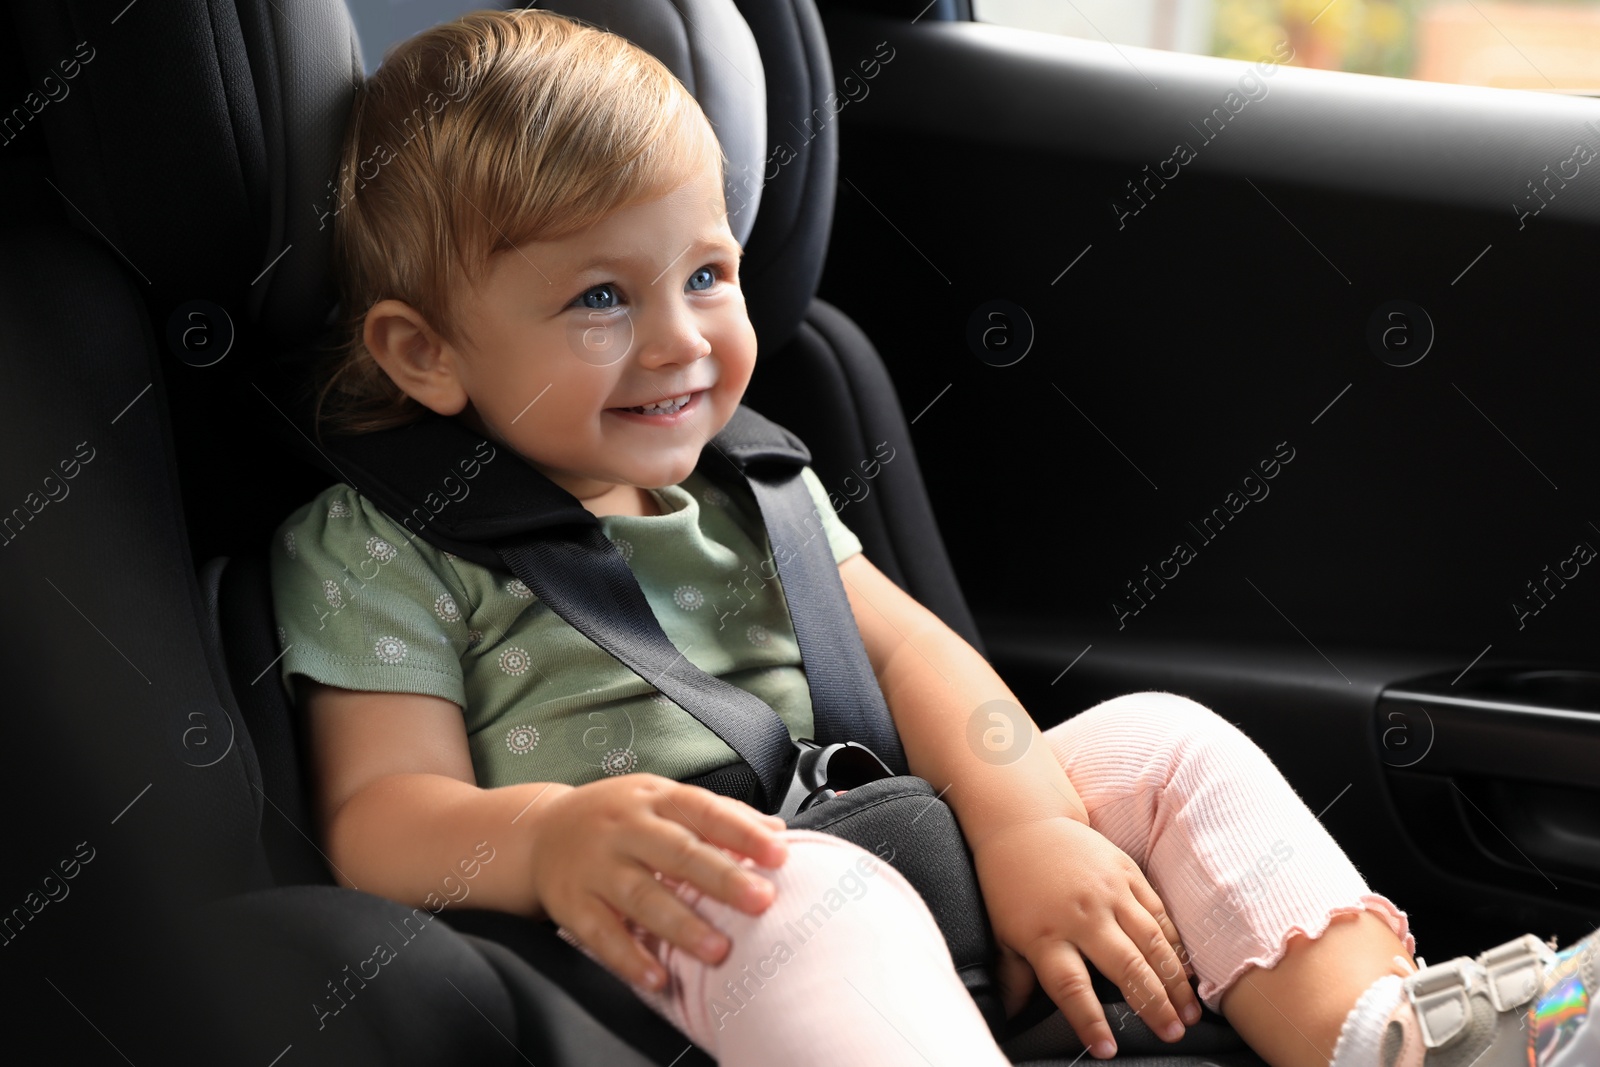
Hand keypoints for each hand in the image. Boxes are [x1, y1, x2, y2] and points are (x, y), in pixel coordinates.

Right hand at [526, 774, 788, 990]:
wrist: (538, 831)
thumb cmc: (616, 817)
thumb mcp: (661, 799)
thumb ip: (718, 814)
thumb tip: (776, 830)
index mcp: (654, 799)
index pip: (704, 811)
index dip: (743, 832)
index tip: (779, 854)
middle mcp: (625, 829)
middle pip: (676, 853)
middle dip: (721, 878)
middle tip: (760, 901)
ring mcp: (596, 867)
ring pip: (641, 896)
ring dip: (681, 925)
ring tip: (717, 949)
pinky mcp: (572, 904)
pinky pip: (601, 934)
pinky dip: (629, 958)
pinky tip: (657, 977)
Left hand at [970, 815, 1200, 1058]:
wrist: (1024, 823)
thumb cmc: (1010, 883)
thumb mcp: (1003, 933)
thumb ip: (1014, 978)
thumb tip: (1011, 1018)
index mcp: (1046, 934)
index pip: (1071, 986)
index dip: (1090, 1020)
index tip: (1107, 1049)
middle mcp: (1081, 914)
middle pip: (1124, 966)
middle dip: (1152, 1004)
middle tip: (1172, 1033)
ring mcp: (1108, 891)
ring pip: (1151, 941)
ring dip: (1174, 980)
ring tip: (1189, 1011)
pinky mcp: (1126, 873)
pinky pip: (1158, 912)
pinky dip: (1175, 943)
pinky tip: (1187, 968)